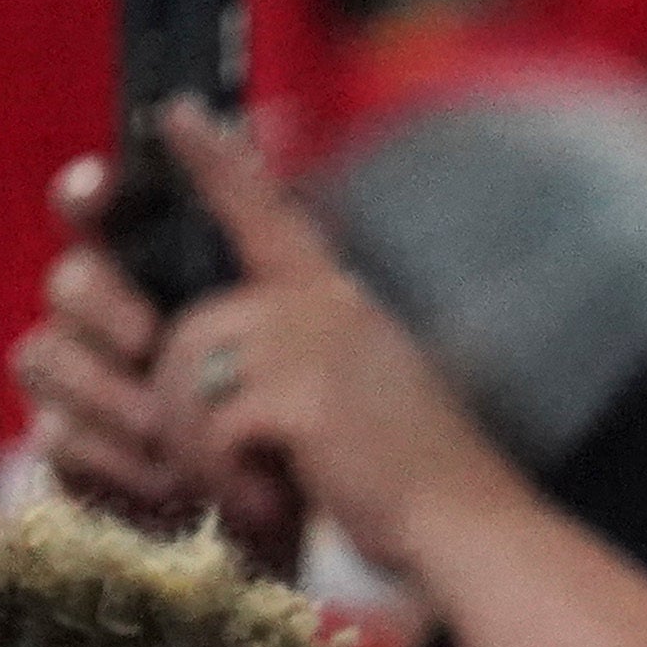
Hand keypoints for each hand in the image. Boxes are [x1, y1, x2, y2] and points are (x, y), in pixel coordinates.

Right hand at [17, 154, 292, 554]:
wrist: (311, 513)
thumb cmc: (300, 403)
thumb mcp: (306, 301)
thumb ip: (257, 209)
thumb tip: (192, 109)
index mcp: (154, 271)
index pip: (94, 212)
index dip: (85, 194)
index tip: (99, 194)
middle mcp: (105, 323)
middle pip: (65, 282)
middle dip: (101, 303)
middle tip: (151, 338)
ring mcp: (82, 391)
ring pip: (44, 358)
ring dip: (107, 391)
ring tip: (169, 427)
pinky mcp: (77, 462)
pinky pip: (57, 442)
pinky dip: (114, 461)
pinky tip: (168, 480)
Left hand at [141, 107, 516, 572]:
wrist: (469, 532)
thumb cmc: (418, 485)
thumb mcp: (366, 391)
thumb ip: (302, 357)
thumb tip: (213, 361)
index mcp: (339, 300)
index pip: (267, 213)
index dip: (218, 161)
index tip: (177, 114)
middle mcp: (323, 305)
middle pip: (187, 333)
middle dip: (188, 418)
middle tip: (248, 474)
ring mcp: (310, 344)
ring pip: (184, 380)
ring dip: (205, 455)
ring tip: (267, 494)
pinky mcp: (297, 394)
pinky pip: (208, 430)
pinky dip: (229, 483)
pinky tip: (277, 505)